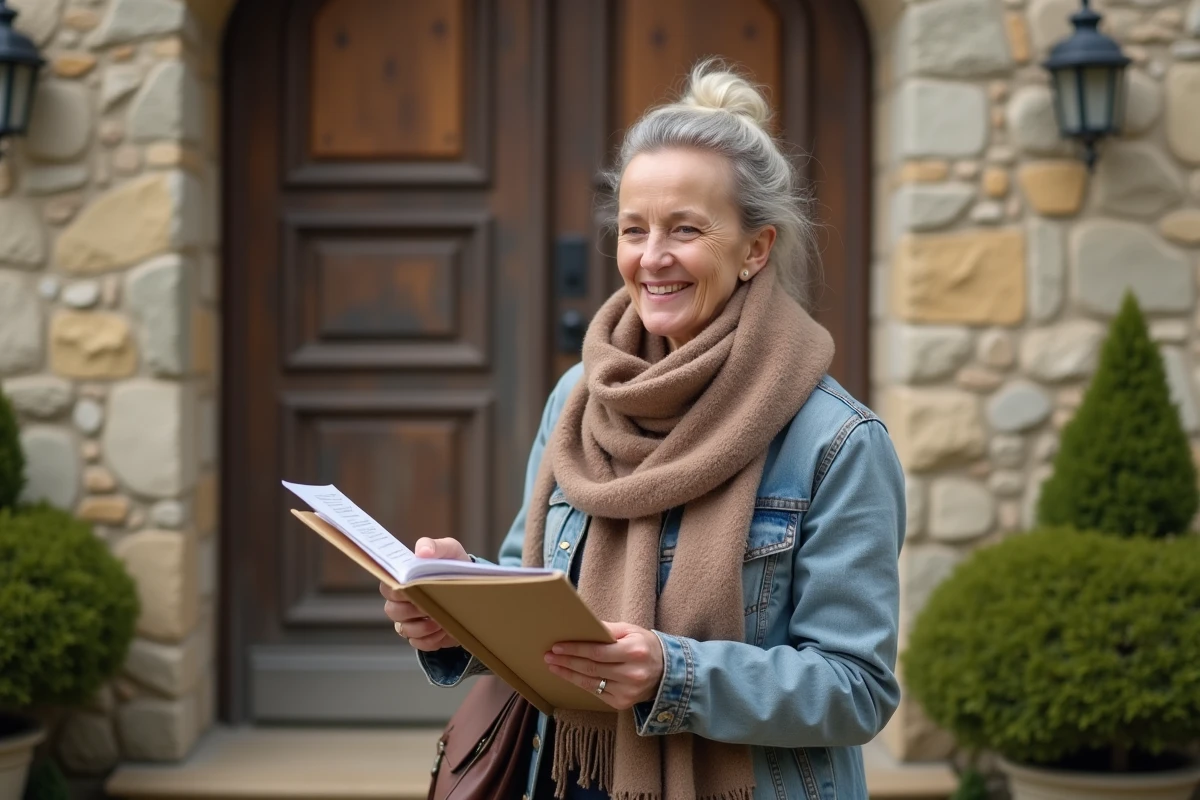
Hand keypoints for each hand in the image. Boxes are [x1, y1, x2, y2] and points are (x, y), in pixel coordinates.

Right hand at [380, 537, 470, 651]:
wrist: (474, 588)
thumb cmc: (455, 566)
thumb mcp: (450, 550)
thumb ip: (435, 546)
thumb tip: (422, 552)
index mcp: (403, 579)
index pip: (387, 586)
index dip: (396, 589)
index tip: (411, 587)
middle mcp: (400, 602)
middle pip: (392, 610)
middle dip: (413, 609)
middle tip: (431, 604)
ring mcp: (409, 621)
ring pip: (405, 629)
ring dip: (424, 626)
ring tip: (441, 618)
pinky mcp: (422, 637)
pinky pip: (419, 643)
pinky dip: (433, 638)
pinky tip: (445, 628)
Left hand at [544, 622, 664, 710]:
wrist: (668, 673)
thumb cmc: (646, 646)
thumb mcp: (632, 631)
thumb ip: (608, 629)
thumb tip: (584, 626)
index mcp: (634, 652)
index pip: (598, 652)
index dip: (575, 649)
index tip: (557, 646)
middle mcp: (632, 674)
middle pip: (591, 668)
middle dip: (567, 661)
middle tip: (549, 655)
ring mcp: (628, 692)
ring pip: (591, 683)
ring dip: (568, 674)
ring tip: (553, 666)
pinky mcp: (623, 703)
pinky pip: (596, 693)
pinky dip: (580, 684)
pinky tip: (569, 676)